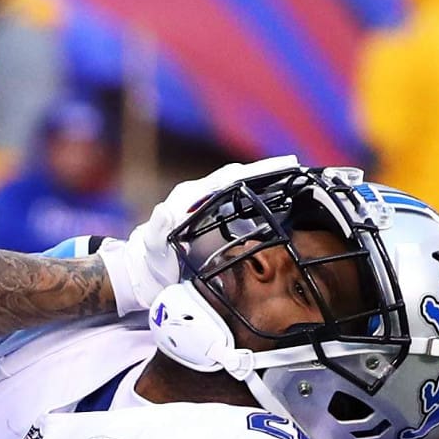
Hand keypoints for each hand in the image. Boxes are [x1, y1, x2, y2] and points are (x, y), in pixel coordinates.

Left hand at [102, 155, 299, 313]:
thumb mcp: (152, 246)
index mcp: (189, 198)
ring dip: (264, 184)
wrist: (143, 273)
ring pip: (239, 189)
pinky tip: (274, 204)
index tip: (283, 165)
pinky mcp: (210, 220)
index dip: (255, 170)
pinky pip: (236, 206)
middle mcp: (199, 197)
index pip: (228, 177)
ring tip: (293, 181)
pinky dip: (255, 201)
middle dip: (266, 171)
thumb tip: (163, 209)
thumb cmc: (148, 261)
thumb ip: (158, 228)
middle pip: (238, 177)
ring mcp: (206, 208)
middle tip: (296, 168)